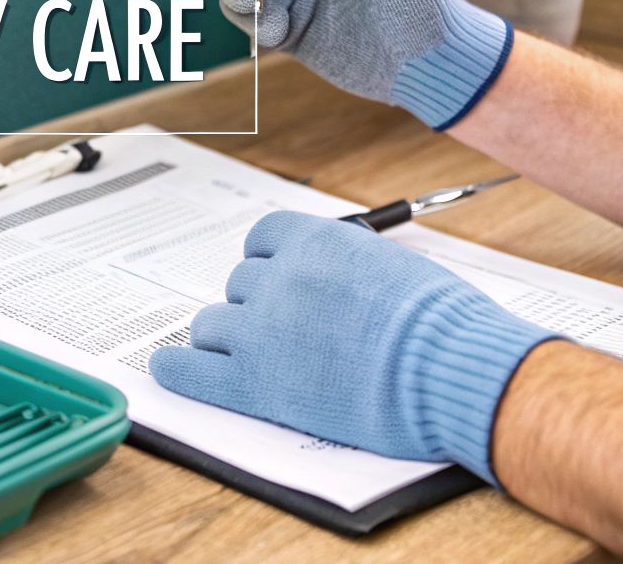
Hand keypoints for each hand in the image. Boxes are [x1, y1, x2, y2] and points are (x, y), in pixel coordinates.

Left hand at [149, 210, 555, 483]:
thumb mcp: (391, 266)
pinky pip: (189, 369)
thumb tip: (329, 277)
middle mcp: (278, 277)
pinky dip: (179, 370)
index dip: (269, 265)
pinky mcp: (253, 381)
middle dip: (258, 307)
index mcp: (312, 240)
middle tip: (288, 335)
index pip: (261, 240)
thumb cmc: (440, 325)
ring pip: (212, 325)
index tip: (277, 281)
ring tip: (258, 361)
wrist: (448, 369)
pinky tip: (174, 371)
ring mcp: (260, 329)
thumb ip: (345, 265)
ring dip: (229, 340)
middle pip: (240, 286)